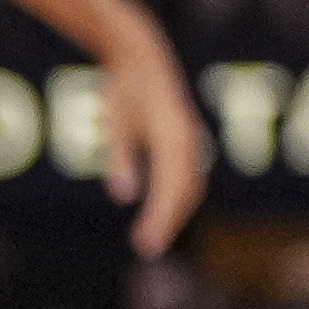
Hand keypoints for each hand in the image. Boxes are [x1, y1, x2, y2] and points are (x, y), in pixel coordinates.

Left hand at [97, 30, 209, 255]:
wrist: (143, 58)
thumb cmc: (124, 89)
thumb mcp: (116, 123)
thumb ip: (120, 159)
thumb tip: (124, 196)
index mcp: (173, 136)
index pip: (171, 187)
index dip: (161, 218)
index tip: (146, 245)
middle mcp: (190, 140)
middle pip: (187, 191)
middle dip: (169, 221)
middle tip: (147, 250)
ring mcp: (192, 141)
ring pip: (192, 186)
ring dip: (176, 213)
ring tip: (152, 238)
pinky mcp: (188, 142)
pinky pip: (190, 176)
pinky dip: (179, 198)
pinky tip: (163, 213)